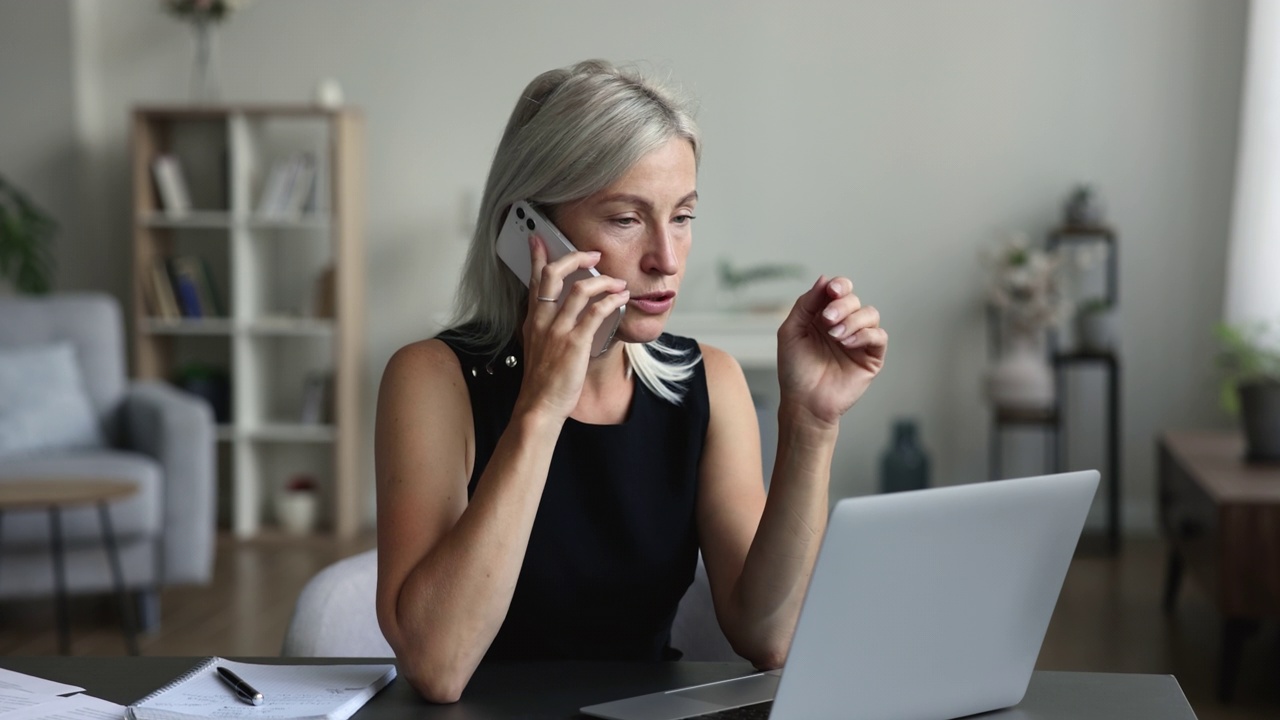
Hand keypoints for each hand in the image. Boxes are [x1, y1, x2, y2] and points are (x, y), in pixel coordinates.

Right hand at [516, 235, 629, 420]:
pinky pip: (595, 312)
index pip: (534, 280)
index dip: (538, 257)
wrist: (539, 407)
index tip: (539, 238)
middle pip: (554, 274)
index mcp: (533, 321)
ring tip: (618, 282)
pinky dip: (611, 301)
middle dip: (575, 258)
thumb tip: (568, 316)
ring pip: (580, 290)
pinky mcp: (574, 343)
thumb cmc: (543, 382)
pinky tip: (621, 299)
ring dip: (603, 280)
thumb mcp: (539, 348)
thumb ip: (549, 329)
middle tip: (593, 254)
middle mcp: (542, 321)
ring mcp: (558, 330)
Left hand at [776, 276, 887, 426]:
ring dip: (852, 320)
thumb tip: (825, 279)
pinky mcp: (871, 357)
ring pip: (870, 314)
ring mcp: (859, 340)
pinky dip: (864, 334)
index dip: (839, 286)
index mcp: (824, 316)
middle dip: (842, 306)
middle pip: (854, 300)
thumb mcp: (791, 331)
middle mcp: (844, 325)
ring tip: (835, 336)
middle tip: (827, 321)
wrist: (804, 402)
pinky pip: (879, 336)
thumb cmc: (795, 369)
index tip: (831, 291)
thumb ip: (806, 304)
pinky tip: (846, 343)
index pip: (840, 291)